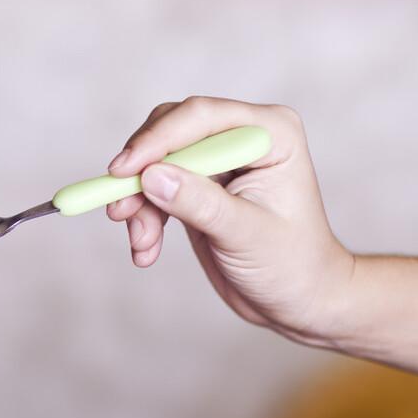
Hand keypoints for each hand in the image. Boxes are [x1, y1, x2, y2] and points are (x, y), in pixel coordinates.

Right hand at [106, 96, 354, 345]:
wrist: (298, 299)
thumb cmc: (292, 266)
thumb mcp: (245, 235)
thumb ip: (200, 203)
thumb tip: (151, 176)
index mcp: (271, 133)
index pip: (201, 117)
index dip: (156, 141)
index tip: (122, 172)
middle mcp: (242, 136)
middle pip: (170, 132)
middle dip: (141, 173)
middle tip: (119, 210)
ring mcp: (218, 160)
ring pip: (155, 162)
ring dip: (139, 203)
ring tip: (141, 243)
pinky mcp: (197, 184)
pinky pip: (154, 187)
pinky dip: (143, 217)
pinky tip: (146, 250)